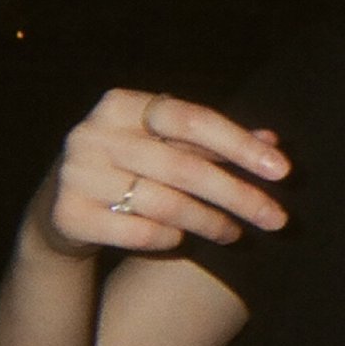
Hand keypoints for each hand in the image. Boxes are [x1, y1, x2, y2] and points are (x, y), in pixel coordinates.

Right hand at [32, 88, 288, 259]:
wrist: (61, 210)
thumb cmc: (130, 167)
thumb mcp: (168, 146)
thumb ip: (216, 142)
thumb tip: (274, 141)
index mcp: (122, 104)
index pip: (193, 120)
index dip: (241, 145)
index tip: (283, 171)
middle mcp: (93, 133)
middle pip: (184, 167)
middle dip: (238, 196)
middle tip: (277, 219)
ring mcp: (76, 174)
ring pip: (166, 204)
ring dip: (211, 222)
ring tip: (236, 233)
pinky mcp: (68, 214)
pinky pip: (139, 232)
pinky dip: (169, 238)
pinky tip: (182, 240)